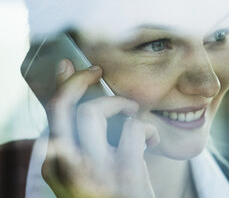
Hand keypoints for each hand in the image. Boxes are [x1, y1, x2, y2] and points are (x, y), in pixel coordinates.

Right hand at [42, 59, 159, 197]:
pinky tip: (152, 141)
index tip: (71, 67)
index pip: (52, 116)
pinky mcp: (124, 175)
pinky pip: (131, 128)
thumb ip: (82, 140)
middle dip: (80, 79)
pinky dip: (145, 128)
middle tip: (96, 70)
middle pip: (63, 107)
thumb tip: (83, 104)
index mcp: (56, 167)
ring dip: (118, 102)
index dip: (61, 86)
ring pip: (93, 112)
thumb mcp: (88, 170)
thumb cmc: (112, 192)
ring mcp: (95, 172)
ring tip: (132, 111)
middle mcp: (68, 169)